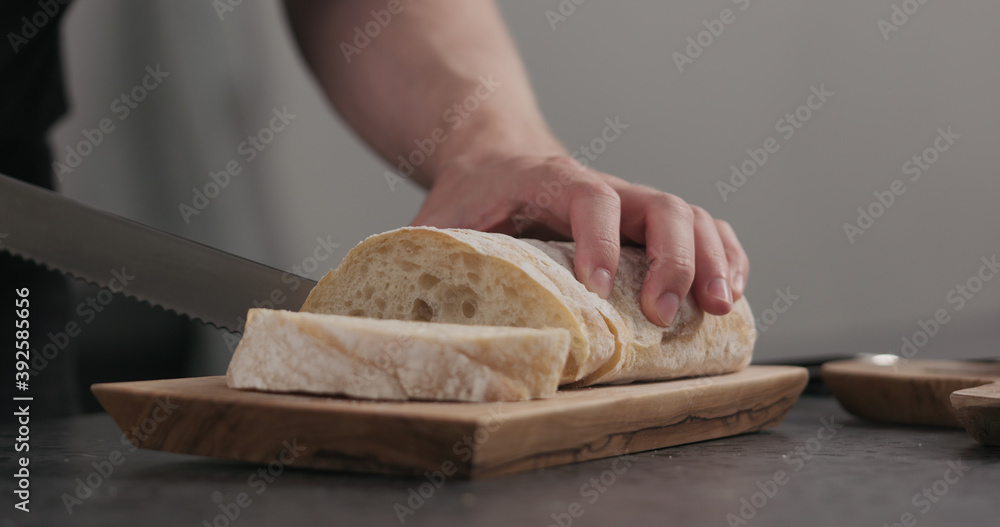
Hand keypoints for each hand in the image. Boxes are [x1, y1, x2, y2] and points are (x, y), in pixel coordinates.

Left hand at [409, 154, 748, 326]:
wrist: (497, 154)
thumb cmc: (473, 191)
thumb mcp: (441, 218)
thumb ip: (432, 255)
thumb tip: (406, 313)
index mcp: (550, 181)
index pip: (590, 199)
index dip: (600, 241)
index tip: (597, 289)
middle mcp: (604, 186)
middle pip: (660, 205)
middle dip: (673, 260)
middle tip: (666, 315)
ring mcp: (633, 202)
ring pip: (692, 214)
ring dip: (712, 260)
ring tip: (720, 308)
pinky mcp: (649, 220)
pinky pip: (705, 227)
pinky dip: (726, 254)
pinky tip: (731, 290)